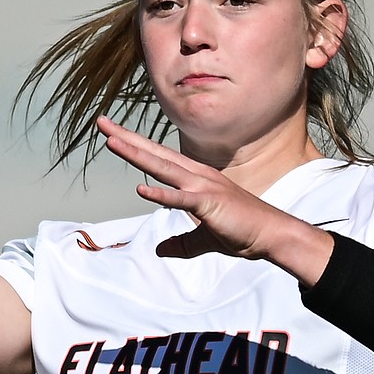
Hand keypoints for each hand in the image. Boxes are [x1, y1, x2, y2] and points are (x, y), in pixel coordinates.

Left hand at [97, 116, 296, 260]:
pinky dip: (161, 195)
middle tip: (102, 122)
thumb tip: (162, 251)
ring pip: (163, 168)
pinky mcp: (209, 204)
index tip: (113, 133)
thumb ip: (182, 244)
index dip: (134, 145)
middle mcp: (197, 176)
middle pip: (155, 153)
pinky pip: (181, 199)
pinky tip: (141, 189)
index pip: (158, 158)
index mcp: (195, 179)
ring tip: (112, 142)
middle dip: (126, 138)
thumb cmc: (242, 232)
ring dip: (137, 154)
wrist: (272, 235)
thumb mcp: (205, 239)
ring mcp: (203, 188)